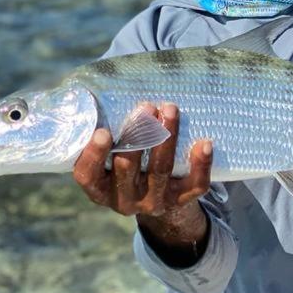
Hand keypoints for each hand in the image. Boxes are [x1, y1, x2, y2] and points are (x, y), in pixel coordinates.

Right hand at [73, 102, 212, 265]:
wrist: (158, 201)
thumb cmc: (127, 165)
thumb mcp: (109, 159)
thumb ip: (107, 135)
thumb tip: (103, 90)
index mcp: (99, 188)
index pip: (87, 176)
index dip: (93, 156)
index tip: (102, 132)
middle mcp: (124, 199)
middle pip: (127, 167)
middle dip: (137, 135)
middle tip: (146, 107)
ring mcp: (153, 202)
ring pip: (160, 170)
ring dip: (167, 138)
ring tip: (170, 109)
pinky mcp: (180, 201)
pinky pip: (194, 186)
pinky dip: (200, 165)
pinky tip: (205, 143)